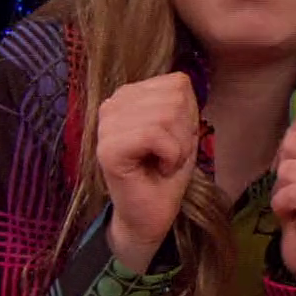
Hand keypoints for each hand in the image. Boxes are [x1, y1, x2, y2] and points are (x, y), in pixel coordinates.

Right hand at [96, 72, 199, 268]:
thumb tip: (181, 81)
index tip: (176, 140)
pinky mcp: (108, 148)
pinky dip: (170, 155)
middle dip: (184, 132)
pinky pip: (155, 134)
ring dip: (178, 147)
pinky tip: (159, 168)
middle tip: (170, 155)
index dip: (189, 114)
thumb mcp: (182, 129)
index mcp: (129, 94)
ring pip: (166, 115)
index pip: (177, 83)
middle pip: (174, 98)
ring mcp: (106, 125)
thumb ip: (181, 101)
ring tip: (164, 162)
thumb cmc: (166, 172)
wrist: (150, 215)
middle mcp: (112, 103)